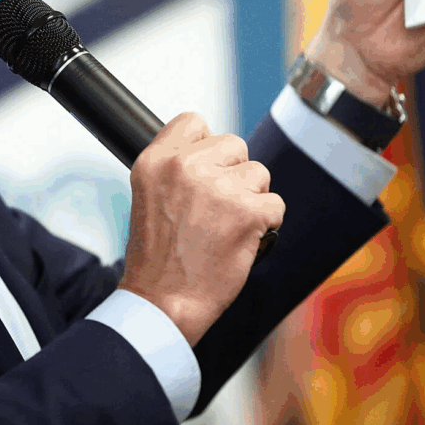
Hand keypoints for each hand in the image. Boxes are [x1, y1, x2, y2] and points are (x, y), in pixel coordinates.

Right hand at [119, 113, 284, 345]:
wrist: (163, 302)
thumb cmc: (157, 257)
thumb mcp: (148, 196)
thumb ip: (176, 167)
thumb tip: (214, 154)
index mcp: (155, 160)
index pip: (194, 122)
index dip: (206, 146)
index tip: (205, 169)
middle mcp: (184, 167)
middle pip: (234, 144)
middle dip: (233, 173)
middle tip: (216, 207)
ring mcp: (217, 188)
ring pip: (259, 174)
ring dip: (251, 199)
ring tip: (226, 227)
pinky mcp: (247, 212)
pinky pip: (275, 204)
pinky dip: (266, 223)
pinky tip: (243, 239)